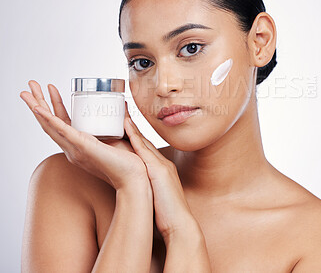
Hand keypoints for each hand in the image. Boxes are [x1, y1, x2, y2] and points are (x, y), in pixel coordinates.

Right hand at [20, 80, 150, 190]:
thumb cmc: (127, 163)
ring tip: (29, 90)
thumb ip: (119, 123)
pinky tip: (40, 109)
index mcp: (79, 146)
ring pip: (50, 125)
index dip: (52, 106)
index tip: (48, 89)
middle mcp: (72, 148)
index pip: (60, 123)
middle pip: (49, 123)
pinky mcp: (83, 148)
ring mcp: (76, 149)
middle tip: (29, 85)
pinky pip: (63, 132)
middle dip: (37, 102)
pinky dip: (51, 120)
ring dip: (38, 106)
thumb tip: (123, 106)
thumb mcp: (120, 137)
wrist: (133, 178)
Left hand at [122, 107, 199, 241]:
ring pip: (144, 142)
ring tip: (122, 114)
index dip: (137, 137)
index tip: (127, 127)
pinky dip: (135, 137)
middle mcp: (163, 164)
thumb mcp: (158, 198)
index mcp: (163, 170)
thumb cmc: (168, 216)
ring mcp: (162, 166)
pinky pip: (143, 150)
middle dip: (134, 127)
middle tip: (123, 113)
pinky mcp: (158, 172)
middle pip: (145, 141)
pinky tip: (127, 127)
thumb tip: (138, 191)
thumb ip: (150, 189)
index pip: (147, 150)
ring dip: (133, 128)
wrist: (180, 224)